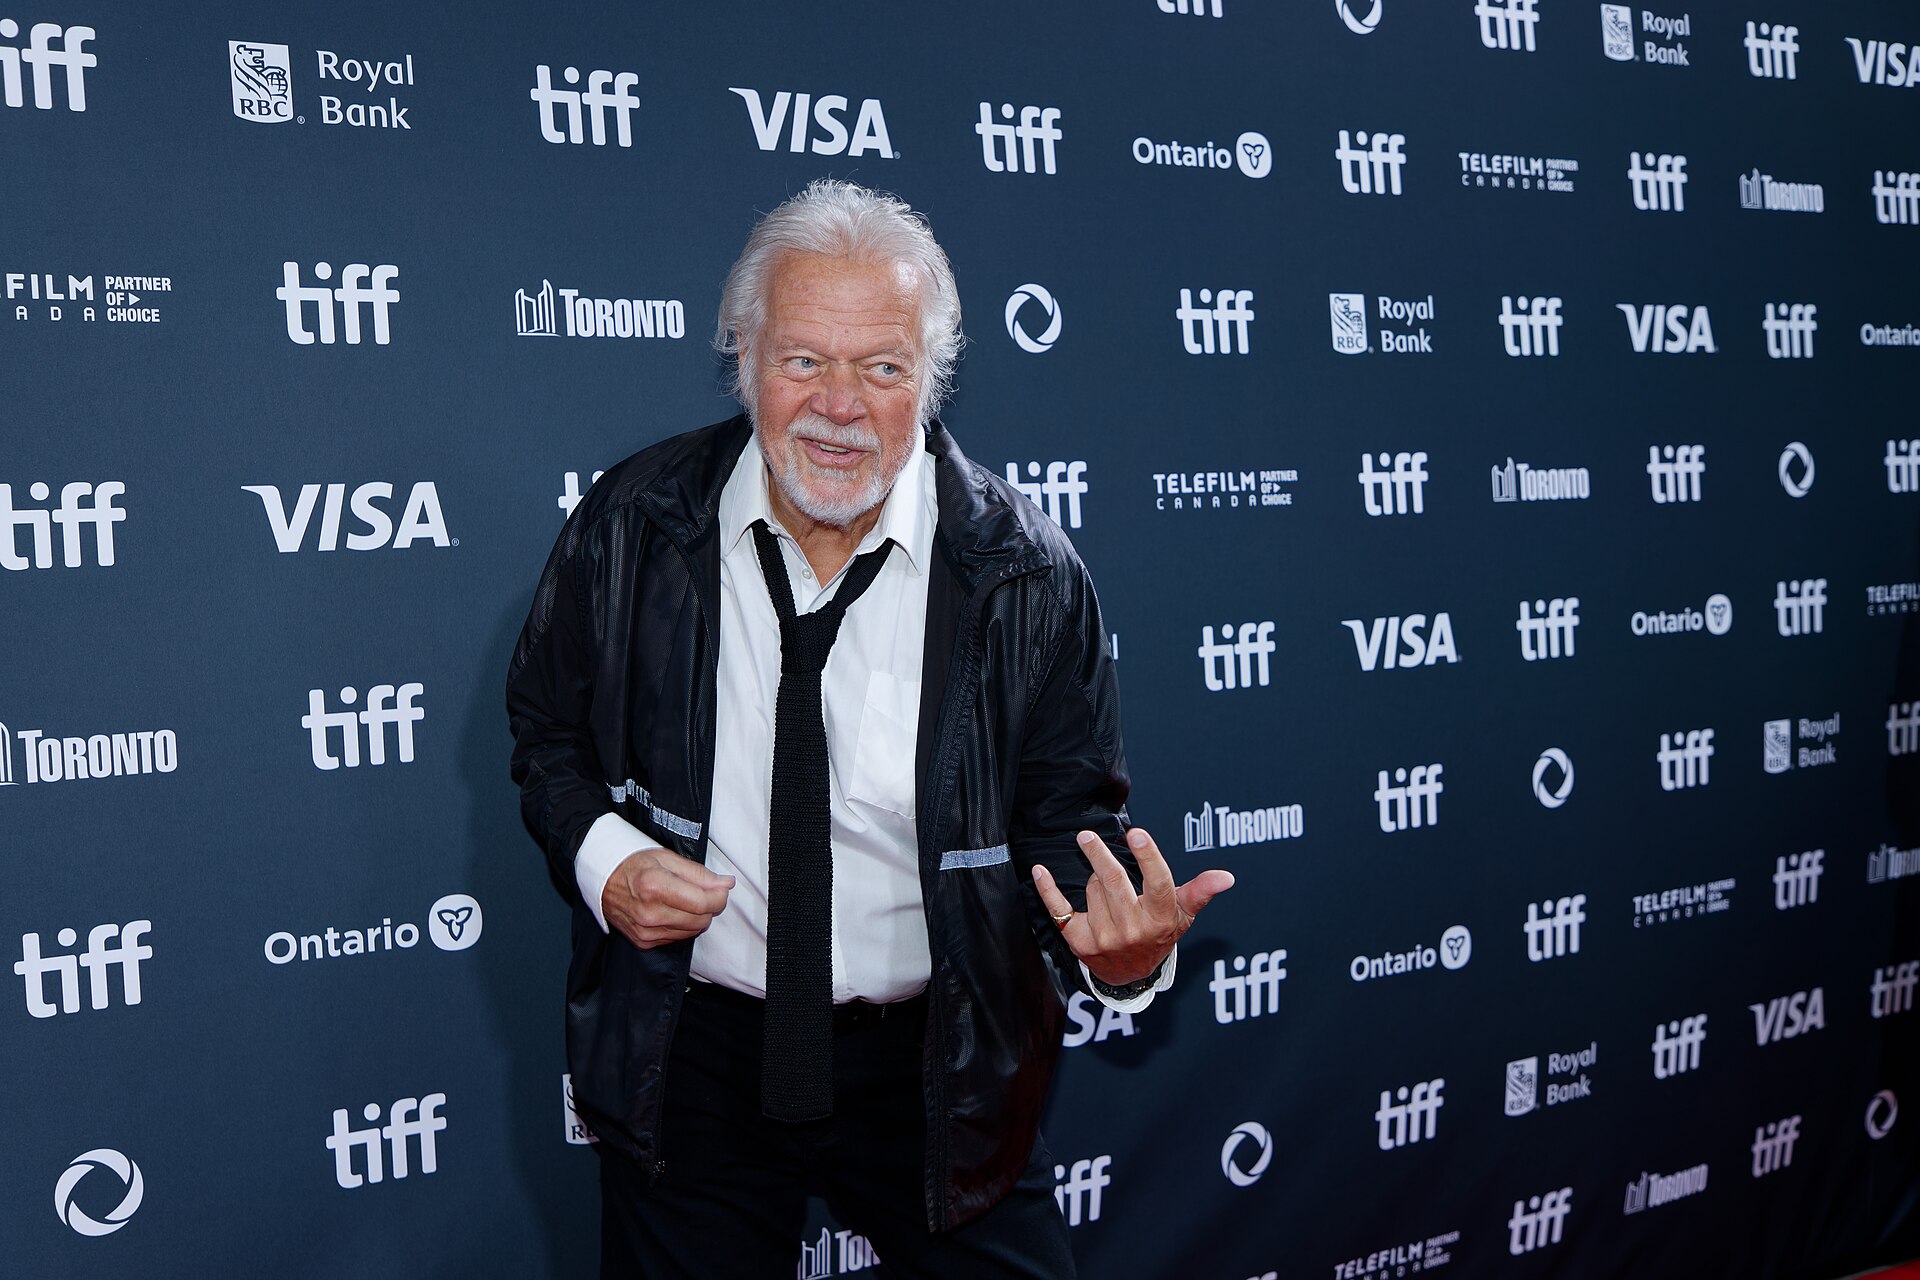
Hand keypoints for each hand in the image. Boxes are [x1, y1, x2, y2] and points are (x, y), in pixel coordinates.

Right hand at [603, 848, 733, 948]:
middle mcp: (649, 913)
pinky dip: (681, 925)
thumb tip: (726, 884)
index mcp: (655, 886)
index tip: (722, 887)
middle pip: (701, 920)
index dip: (720, 895)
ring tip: (683, 899)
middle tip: (702, 891)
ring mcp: (644, 931)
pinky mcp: (643, 942)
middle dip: (709, 905)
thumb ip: (698, 873)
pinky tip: (670, 911)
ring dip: (695, 917)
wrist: (601, 880)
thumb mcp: (666, 857)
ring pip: (692, 931)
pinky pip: (677, 938)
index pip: (703, 902)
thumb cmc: (633, 864)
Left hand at [1031, 828, 1233, 986]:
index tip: (1137, 834)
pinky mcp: (1079, 941)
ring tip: (1105, 882)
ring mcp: (1104, 937)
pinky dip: (1047, 890)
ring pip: (1092, 889)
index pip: (1157, 883)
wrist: (1131, 974)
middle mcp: (1132, 930)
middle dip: (1099, 856)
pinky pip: (1059, 910)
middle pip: (1114, 882)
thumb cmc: (1159, 934)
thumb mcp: (1182, 914)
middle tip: (1087, 835)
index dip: (1147, 857)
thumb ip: (1200, 892)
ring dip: (1094, 876)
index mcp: (1160, 919)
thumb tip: (1226, 877)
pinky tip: (1040, 872)